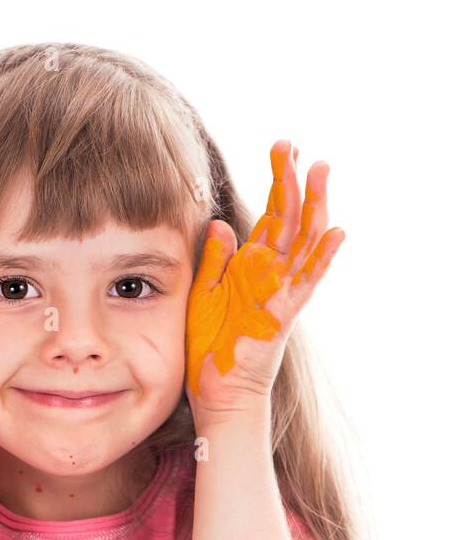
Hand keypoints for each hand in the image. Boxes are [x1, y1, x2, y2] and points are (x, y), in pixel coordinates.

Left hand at [184, 140, 344, 426]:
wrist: (218, 394)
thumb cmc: (210, 350)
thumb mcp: (204, 294)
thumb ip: (214, 259)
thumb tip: (219, 223)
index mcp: (252, 267)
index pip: (271, 215)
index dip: (278, 181)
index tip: (282, 149)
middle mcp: (271, 276)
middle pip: (291, 219)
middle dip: (294, 181)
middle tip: (294, 145)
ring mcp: (281, 293)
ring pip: (305, 242)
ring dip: (315, 206)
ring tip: (322, 170)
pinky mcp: (282, 315)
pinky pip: (305, 283)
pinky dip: (321, 259)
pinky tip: (334, 233)